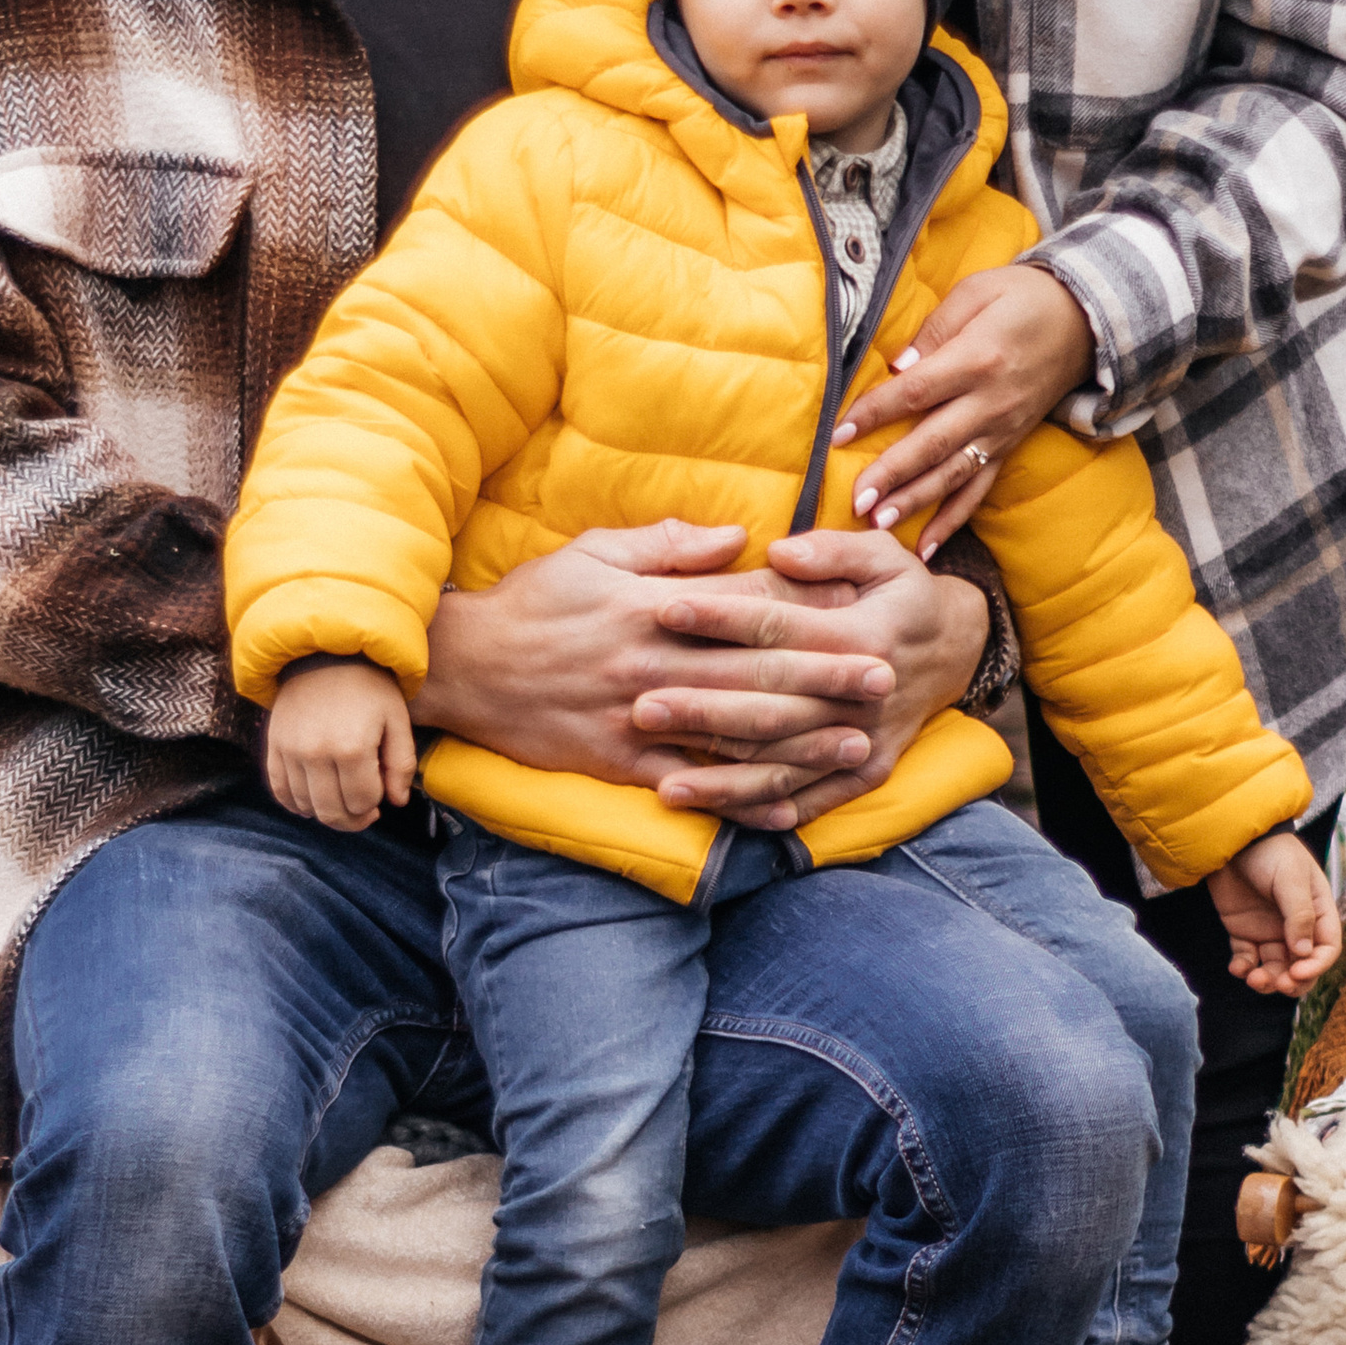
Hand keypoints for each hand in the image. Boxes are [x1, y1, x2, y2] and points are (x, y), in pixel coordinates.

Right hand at [264, 660, 415, 829]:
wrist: (326, 653)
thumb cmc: (369, 687)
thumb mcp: (397, 719)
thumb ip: (401, 764)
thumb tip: (397, 802)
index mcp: (352, 747)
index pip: (362, 802)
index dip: (374, 807)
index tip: (381, 797)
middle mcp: (316, 753)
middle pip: (332, 812)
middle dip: (352, 820)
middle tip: (364, 812)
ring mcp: (290, 751)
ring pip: (306, 806)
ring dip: (326, 813)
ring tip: (341, 801)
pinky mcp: (273, 746)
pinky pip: (280, 791)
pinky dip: (296, 804)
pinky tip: (312, 802)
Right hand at [412, 520, 987, 832]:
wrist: (461, 667)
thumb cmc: (532, 602)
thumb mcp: (593, 552)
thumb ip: (669, 546)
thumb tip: (739, 538)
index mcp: (651, 608)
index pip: (743, 613)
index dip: (808, 618)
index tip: (862, 619)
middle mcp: (651, 666)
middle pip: (754, 675)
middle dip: (825, 680)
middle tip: (884, 682)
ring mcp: (636, 720)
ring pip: (732, 734)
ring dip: (799, 742)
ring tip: (856, 745)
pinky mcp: (617, 763)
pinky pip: (688, 785)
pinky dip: (736, 798)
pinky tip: (783, 807)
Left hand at [667, 525, 988, 827]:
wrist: (957, 648)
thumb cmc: (902, 594)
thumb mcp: (883, 555)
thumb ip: (832, 549)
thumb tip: (779, 549)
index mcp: (861, 634)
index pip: (778, 624)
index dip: (719, 614)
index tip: (662, 608)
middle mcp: (863, 694)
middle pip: (770, 704)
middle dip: (703, 707)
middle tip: (639, 706)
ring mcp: (867, 740)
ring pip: (783, 764)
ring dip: (722, 778)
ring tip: (662, 783)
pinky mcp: (870, 773)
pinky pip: (812, 800)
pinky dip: (765, 810)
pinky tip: (719, 815)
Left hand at [836, 262, 1095, 548]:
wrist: (1085, 320)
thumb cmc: (1022, 298)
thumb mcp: (977, 292)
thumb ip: (935, 330)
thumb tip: (896, 367)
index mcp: (977, 359)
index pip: (917, 391)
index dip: (876, 412)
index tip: (839, 432)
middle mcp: (990, 402)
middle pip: (933, 442)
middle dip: (893, 473)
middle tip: (856, 500)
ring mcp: (1002, 430)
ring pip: (953, 474)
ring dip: (916, 501)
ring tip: (879, 524)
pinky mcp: (1009, 446)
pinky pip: (979, 489)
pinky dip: (954, 520)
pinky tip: (927, 547)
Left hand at [1207, 830, 1342, 998]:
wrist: (1233, 839)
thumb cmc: (1271, 852)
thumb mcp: (1291, 879)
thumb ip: (1299, 915)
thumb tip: (1304, 953)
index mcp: (1318, 913)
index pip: (1326, 948)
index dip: (1316, 966)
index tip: (1297, 973)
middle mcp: (1297, 927)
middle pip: (1302, 966)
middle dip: (1293, 981)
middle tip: (1278, 984)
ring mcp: (1270, 931)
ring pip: (1275, 968)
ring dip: (1267, 980)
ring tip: (1253, 978)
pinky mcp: (1244, 932)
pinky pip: (1248, 959)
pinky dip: (1244, 968)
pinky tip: (1237, 968)